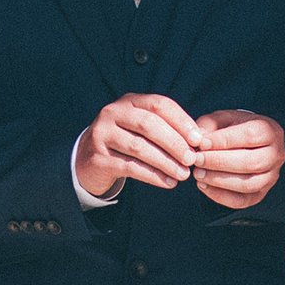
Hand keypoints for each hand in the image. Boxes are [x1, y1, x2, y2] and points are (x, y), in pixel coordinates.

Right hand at [74, 93, 201, 198]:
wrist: (86, 160)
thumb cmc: (124, 141)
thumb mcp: (140, 127)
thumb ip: (165, 128)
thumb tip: (197, 140)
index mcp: (128, 101)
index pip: (159, 104)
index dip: (181, 121)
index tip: (198, 139)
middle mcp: (112, 113)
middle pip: (149, 124)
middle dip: (174, 142)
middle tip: (192, 159)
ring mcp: (103, 135)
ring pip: (139, 147)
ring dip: (166, 162)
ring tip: (183, 174)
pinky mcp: (98, 158)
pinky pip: (130, 167)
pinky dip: (152, 175)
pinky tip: (167, 182)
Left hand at [192, 110, 284, 209]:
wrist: (245, 142)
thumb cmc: (233, 128)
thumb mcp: (222, 118)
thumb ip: (209, 126)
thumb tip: (197, 140)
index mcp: (269, 131)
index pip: (250, 136)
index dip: (224, 140)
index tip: (202, 143)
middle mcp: (276, 155)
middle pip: (251, 163)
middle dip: (220, 162)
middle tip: (198, 159)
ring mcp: (271, 177)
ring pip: (248, 184)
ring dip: (219, 180)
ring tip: (199, 173)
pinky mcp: (260, 194)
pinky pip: (242, 201)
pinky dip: (220, 196)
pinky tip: (204, 186)